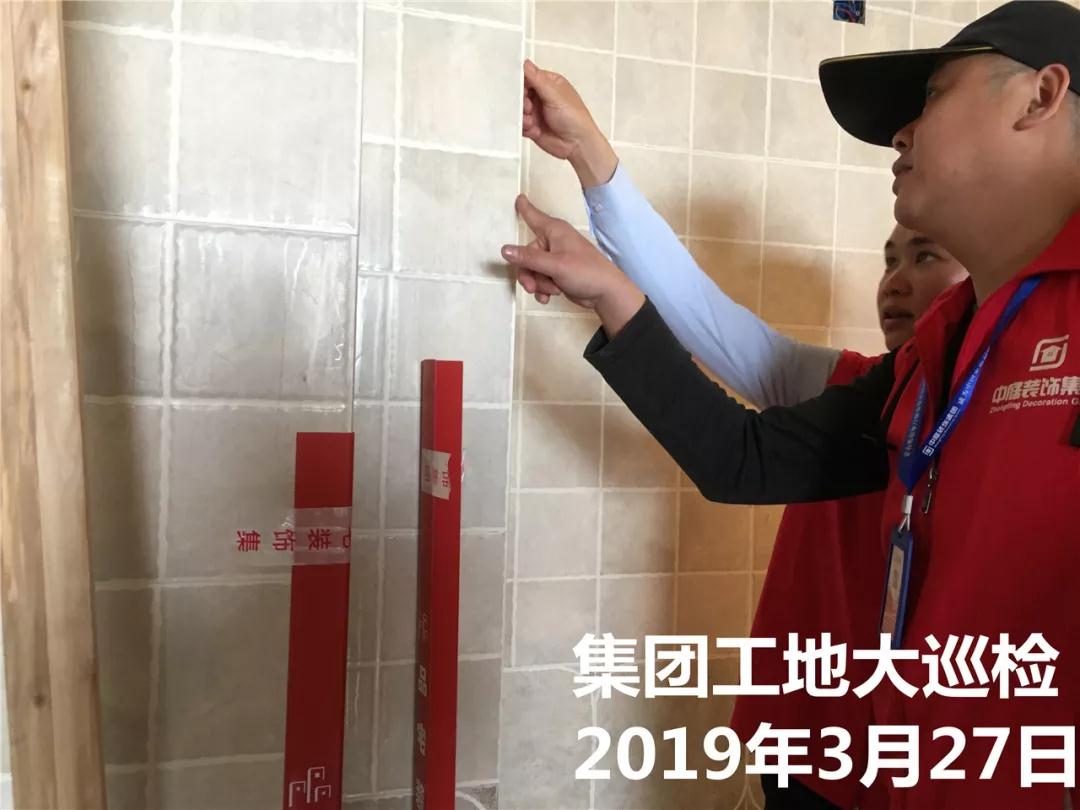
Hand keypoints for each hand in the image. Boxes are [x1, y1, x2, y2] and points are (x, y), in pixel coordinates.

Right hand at [502, 195, 644, 335]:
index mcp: (554, 231)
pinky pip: (541, 280)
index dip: (525, 208)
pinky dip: (543, 289)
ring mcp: (556, 259)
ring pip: (533, 270)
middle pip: (527, 255)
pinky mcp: (558, 274)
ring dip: (538, 283)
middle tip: (532, 287)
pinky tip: (548, 298)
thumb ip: (528, 258)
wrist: (606, 293)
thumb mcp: (554, 265)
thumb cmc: (585, 272)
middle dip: (529, 273)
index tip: (519, 197)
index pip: (534, 216)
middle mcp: (553, 242)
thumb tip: (504, 250)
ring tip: (551, 291)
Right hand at [522, 59, 617, 186]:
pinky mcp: (532, 126)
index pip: (528, 77)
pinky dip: (524, 127)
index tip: (518, 89)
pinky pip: (520, 124)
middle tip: (528, 107)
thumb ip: (538, 80)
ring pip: (518, 109)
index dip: (521, 82)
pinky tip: (534, 129)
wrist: (578, 145)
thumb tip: (525, 63)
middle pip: (520, 94)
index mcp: (549, 84)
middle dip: (521, 101)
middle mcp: (542, 96)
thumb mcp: (555, 95)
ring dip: (522, 115)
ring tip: (531, 121)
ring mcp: (536, 112)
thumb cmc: (574, 117)